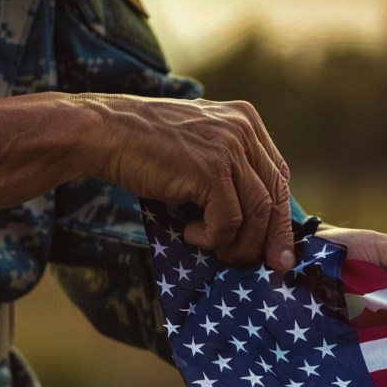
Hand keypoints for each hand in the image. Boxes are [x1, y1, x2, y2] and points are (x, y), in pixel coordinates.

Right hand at [85, 94, 294, 269]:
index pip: (278, 176)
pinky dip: (213, 237)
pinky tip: (190, 233)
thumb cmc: (148, 150)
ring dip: (238, 243)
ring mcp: (228, 147)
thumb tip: (262, 227)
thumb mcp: (201, 151)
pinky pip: (229, 221)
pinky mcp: (211, 169)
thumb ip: (232, 173)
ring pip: (256, 213)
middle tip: (262, 265)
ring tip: (215, 250)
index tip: (279, 250)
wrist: (104, 133)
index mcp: (246, 120)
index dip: (281, 218)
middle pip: (274, 196)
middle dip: (270, 238)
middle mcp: (244, 129)